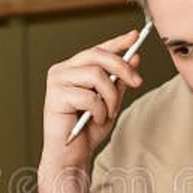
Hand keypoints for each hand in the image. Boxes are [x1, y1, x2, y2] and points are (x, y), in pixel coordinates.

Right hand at [40, 29, 144, 168]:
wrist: (72, 155)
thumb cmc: (87, 130)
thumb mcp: (110, 101)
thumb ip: (119, 80)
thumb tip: (134, 57)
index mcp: (73, 69)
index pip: (98, 50)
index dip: (117, 42)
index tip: (135, 36)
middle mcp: (62, 70)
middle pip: (97, 55)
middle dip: (122, 67)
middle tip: (137, 82)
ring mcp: (57, 82)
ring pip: (96, 75)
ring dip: (110, 97)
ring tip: (108, 113)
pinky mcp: (55, 96)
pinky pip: (89, 96)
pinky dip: (99, 111)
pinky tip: (94, 119)